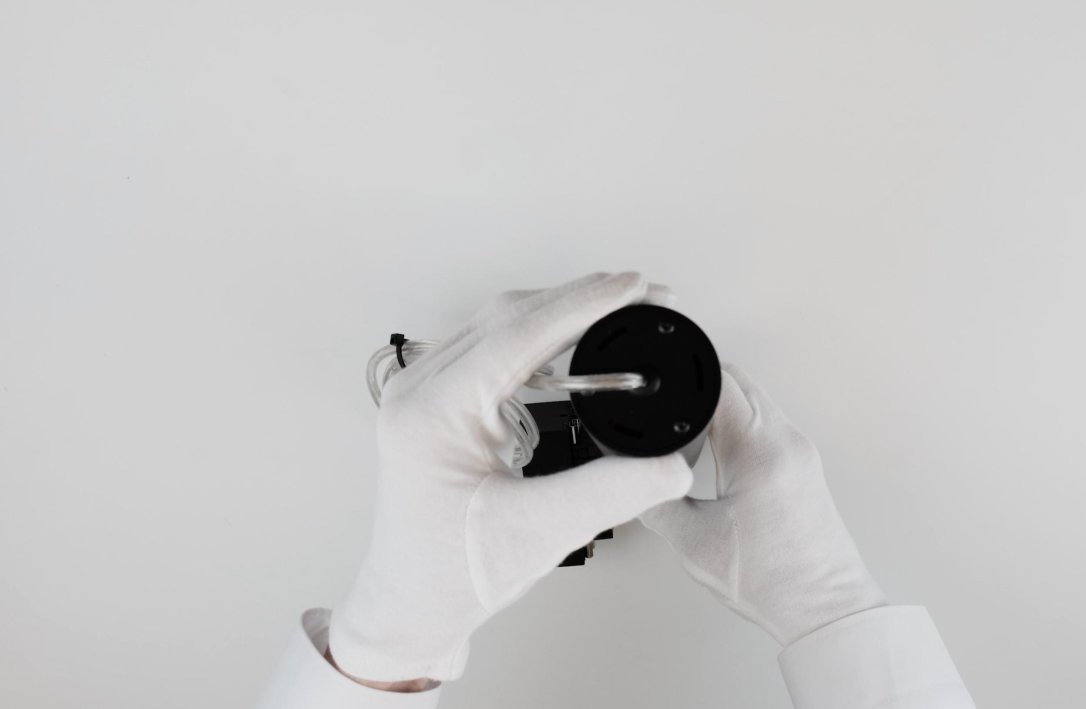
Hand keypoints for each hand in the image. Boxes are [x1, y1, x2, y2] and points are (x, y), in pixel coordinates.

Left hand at [329, 272, 693, 682]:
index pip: (516, 335)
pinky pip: (493, 347)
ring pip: (500, 324)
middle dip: (581, 299)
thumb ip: (609, 492)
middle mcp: (420, 393)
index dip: (582, 306)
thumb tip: (670, 463)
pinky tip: (577, 339)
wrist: (411, 607)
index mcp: (431, 414)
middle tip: (644, 293)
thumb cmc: (451, 576)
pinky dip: (542, 337)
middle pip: (508, 316)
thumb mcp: (537, 534)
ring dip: (562, 312)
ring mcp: (426, 394)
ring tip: (620, 309)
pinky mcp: (440, 403)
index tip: (633, 287)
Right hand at [641, 363, 885, 646]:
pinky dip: (741, 424)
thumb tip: (632, 481)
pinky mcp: (804, 463)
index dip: (681, 379)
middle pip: (738, 381)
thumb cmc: (775, 583)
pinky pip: (767, 421)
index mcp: (761, 453)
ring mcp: (801, 450)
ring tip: (696, 436)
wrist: (823, 609)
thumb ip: (655, 502)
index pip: (718, 383)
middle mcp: (787, 442)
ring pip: (755, 398)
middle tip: (671, 417)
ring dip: (722, 406)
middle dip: (698, 389)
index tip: (659, 392)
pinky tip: (723, 452)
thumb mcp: (693, 543)